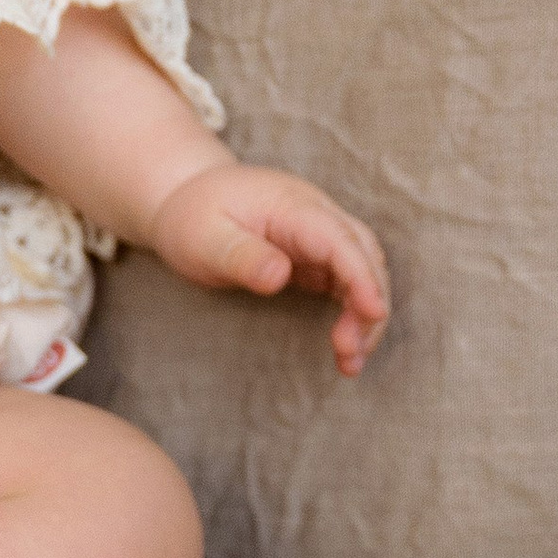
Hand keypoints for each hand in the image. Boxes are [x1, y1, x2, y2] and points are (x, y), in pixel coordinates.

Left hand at [147, 164, 390, 376]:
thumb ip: (241, 256)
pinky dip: (354, 311)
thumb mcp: (203, 238)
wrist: (184, 197)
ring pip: (363, 269)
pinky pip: (348, 280)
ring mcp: (317, 233)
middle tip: (351, 353)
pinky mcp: (315, 254)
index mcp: (290, 204)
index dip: (361, 275)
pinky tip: (346, 343)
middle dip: (368, 304)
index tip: (373, 312)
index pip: (339, 238)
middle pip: (364, 254)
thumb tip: (279, 276)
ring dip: (365, 314)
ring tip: (350, 361)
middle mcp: (314, 213)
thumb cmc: (192, 217)